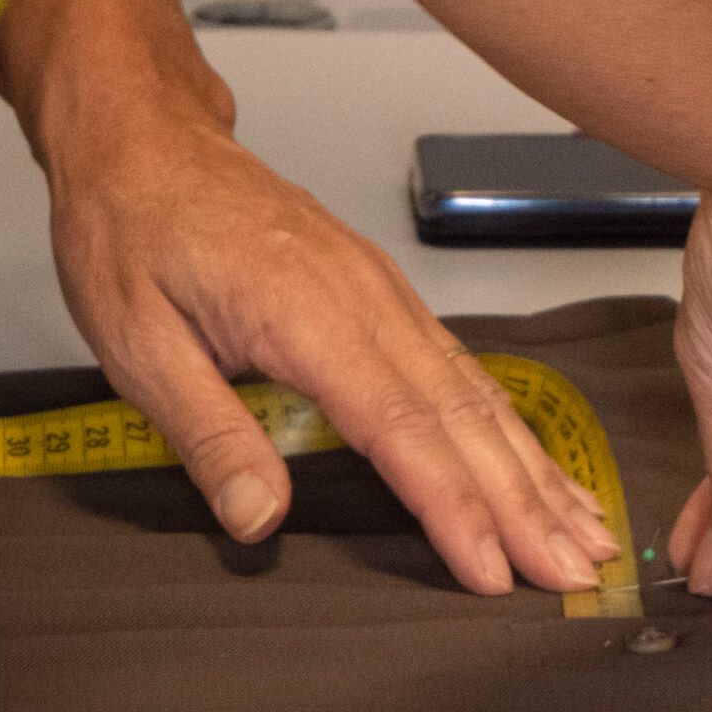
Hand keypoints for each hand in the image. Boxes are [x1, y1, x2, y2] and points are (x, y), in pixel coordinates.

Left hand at [42, 89, 618, 596]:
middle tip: (571, 574)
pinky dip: (511, 428)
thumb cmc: (129, 229)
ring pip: (479, 395)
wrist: (141, 138)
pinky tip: (539, 468)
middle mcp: (364, 299)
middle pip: (464, 418)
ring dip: (536, 471)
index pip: (401, 431)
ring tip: (583, 535)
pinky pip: (464, 370)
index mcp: (306, 313)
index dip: (454, 509)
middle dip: (525, 506)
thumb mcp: (136, 342)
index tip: (492, 571)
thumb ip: (207, 434)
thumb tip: (257, 517)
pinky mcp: (384, 296)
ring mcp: (383, 294)